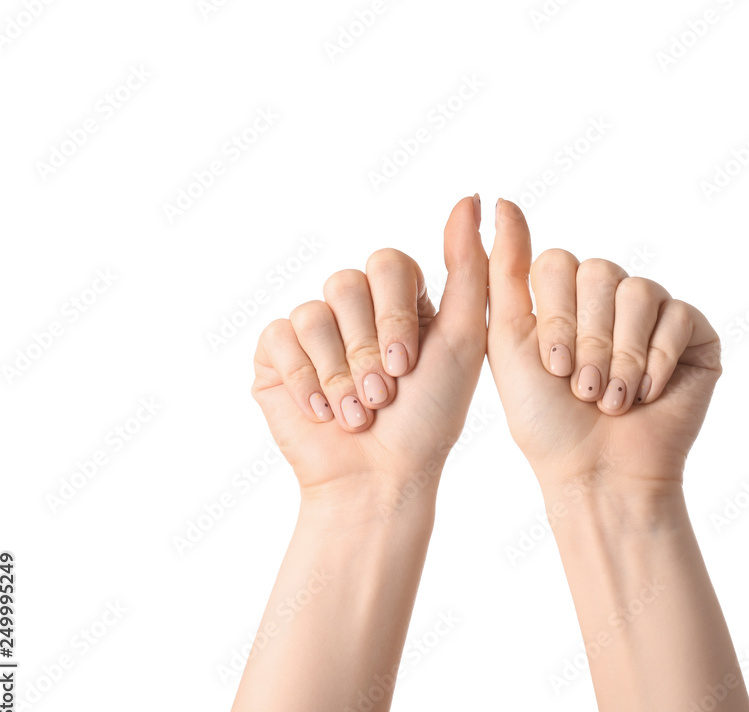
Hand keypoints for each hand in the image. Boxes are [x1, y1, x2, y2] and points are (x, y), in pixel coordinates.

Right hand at [251, 196, 486, 499]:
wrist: (382, 478)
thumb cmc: (429, 417)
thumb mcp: (464, 338)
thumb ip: (469, 267)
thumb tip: (471, 196)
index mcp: (399, 301)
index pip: (388, 263)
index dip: (393, 313)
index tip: (408, 364)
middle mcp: (355, 309)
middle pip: (346, 282)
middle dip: (367, 347)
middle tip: (383, 392)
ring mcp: (314, 331)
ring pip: (313, 312)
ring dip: (339, 371)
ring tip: (357, 412)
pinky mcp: (277, 356)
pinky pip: (279, 336)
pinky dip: (305, 378)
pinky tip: (322, 411)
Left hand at [485, 199, 721, 492]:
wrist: (596, 472)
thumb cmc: (545, 418)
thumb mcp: (507, 339)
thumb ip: (502, 269)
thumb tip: (499, 199)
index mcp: (564, 297)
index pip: (558, 263)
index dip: (555, 317)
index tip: (552, 369)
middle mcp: (609, 298)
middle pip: (599, 272)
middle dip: (589, 340)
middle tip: (584, 390)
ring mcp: (653, 313)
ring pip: (638, 291)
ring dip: (622, 355)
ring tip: (613, 398)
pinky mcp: (693, 333)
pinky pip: (677, 315)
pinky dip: (656, 361)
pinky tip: (647, 395)